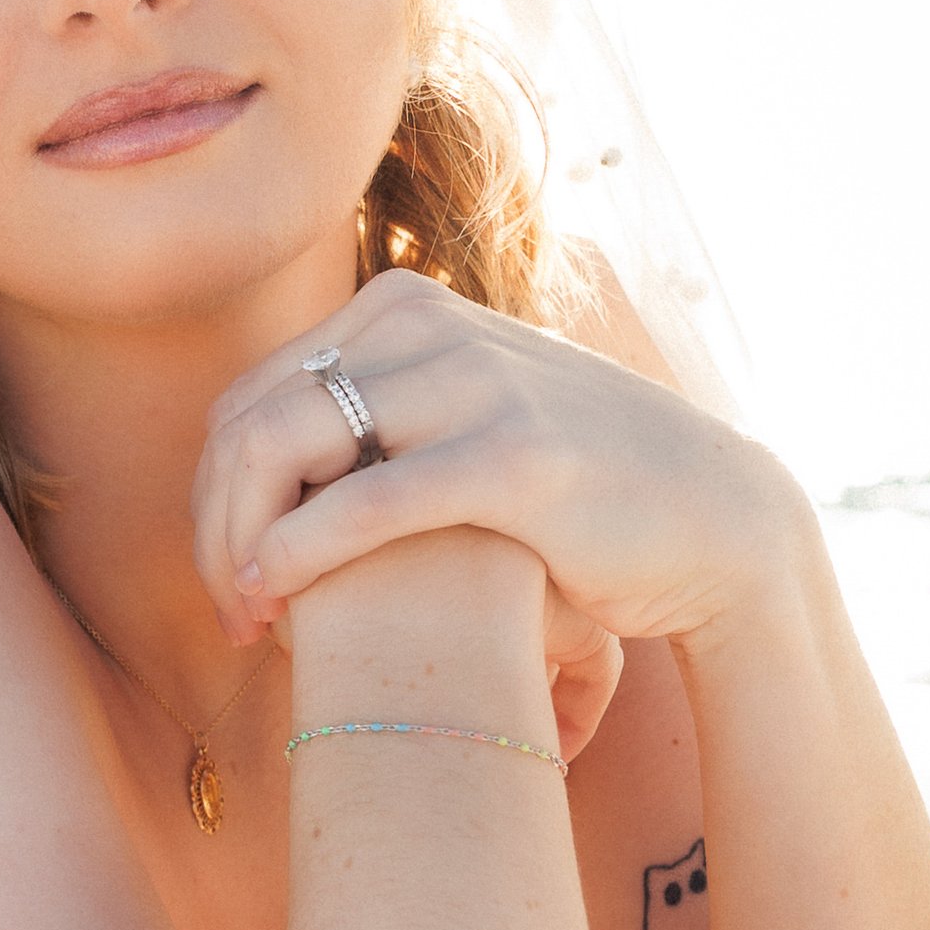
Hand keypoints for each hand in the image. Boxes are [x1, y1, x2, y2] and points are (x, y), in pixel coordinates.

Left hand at [192, 269, 791, 655]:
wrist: (716, 522)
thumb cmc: (573, 492)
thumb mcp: (461, 420)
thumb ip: (375, 417)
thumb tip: (256, 462)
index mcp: (402, 307)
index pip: (250, 396)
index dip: (213, 494)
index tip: (225, 578)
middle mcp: (426, 324)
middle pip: (250, 421)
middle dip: (214, 527)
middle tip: (228, 616)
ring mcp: (471, 381)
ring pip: (283, 449)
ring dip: (238, 546)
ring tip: (248, 622)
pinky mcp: (511, 455)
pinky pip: (362, 501)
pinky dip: (295, 554)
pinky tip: (274, 601)